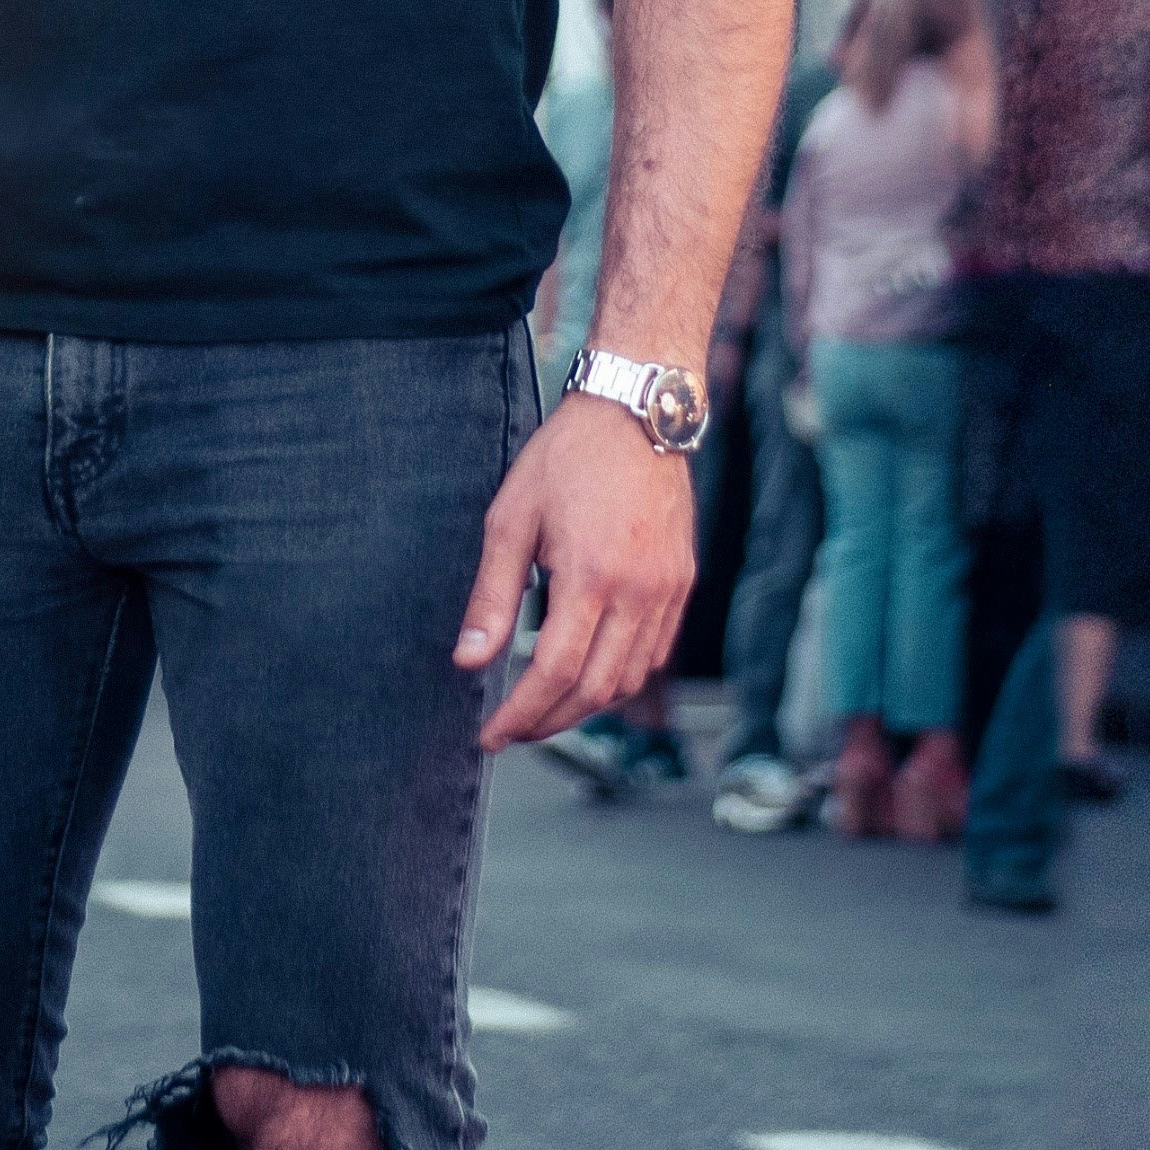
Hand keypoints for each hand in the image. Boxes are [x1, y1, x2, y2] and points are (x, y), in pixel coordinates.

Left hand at [455, 394, 697, 752]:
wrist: (637, 414)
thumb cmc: (568, 457)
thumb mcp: (511, 519)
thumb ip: (491, 597)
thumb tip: (469, 660)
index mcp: (591, 575)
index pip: (553, 673)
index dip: (520, 715)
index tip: (491, 735)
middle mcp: (639, 591)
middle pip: (594, 690)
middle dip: (548, 722)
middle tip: (512, 731)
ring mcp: (667, 590)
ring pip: (627, 680)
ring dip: (583, 706)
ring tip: (543, 708)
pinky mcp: (681, 583)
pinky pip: (653, 654)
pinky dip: (617, 678)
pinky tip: (585, 675)